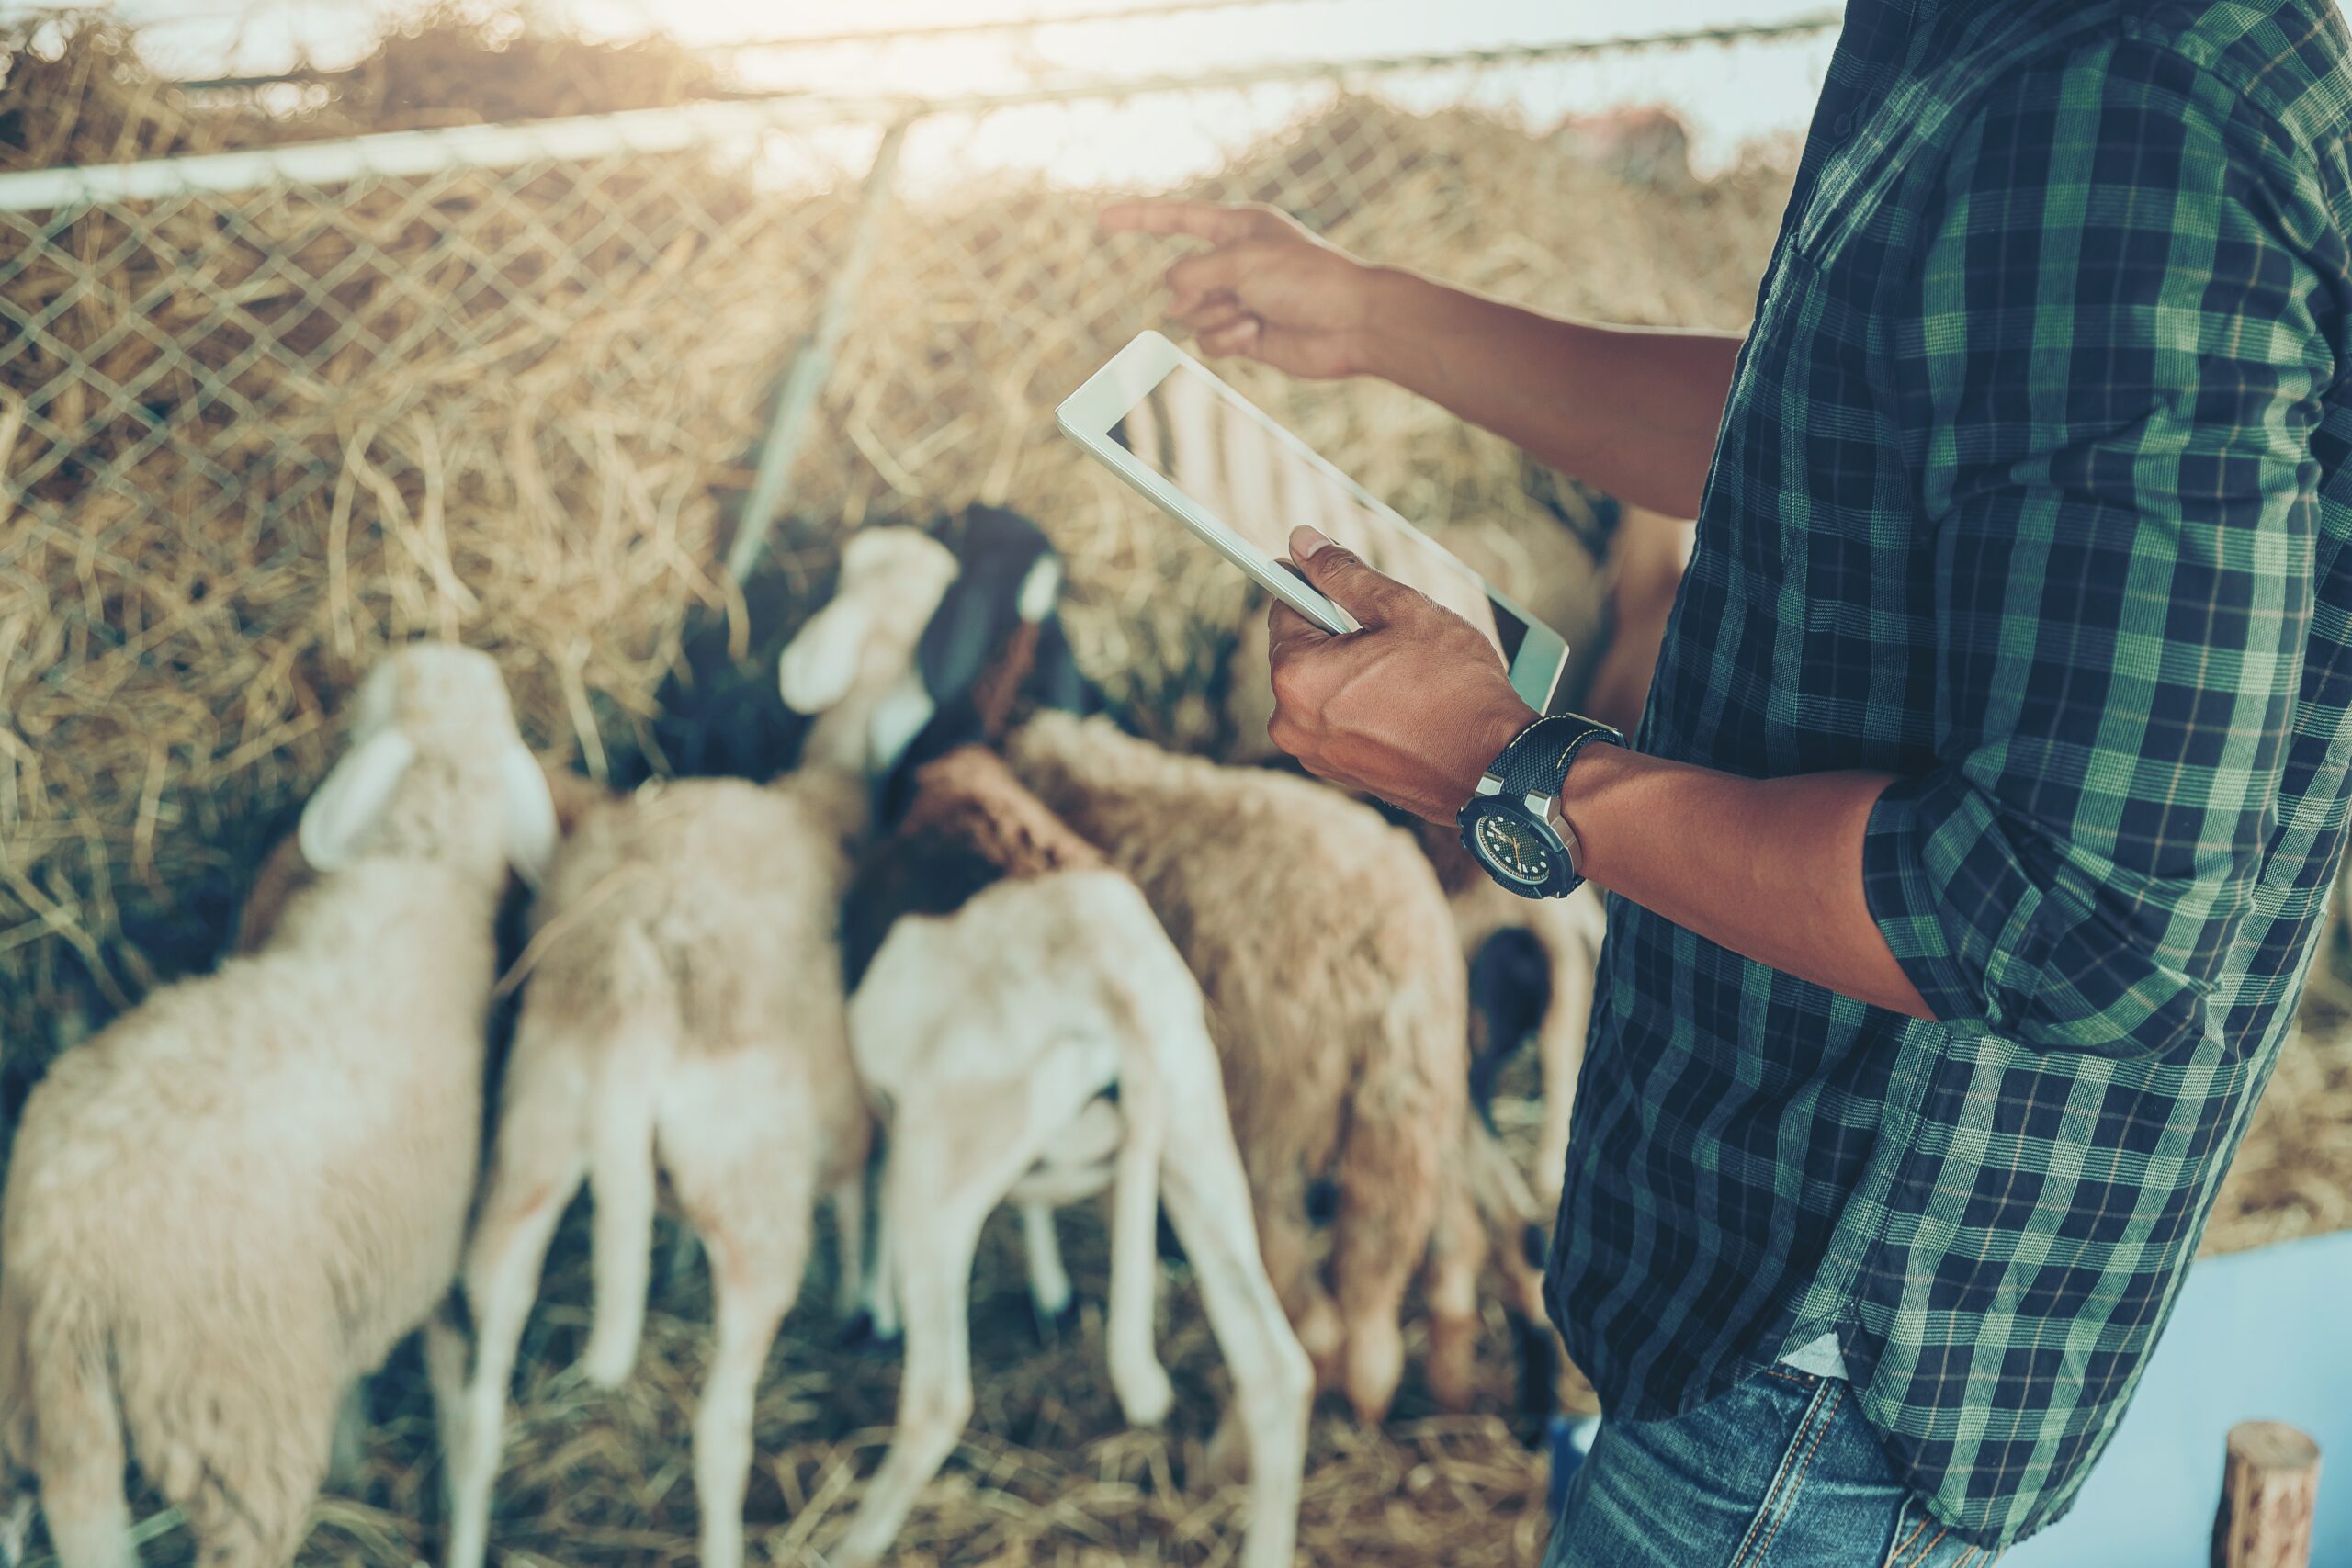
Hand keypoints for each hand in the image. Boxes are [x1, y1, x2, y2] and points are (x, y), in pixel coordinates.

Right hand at [1099, 200, 1385, 379]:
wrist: (1351, 324)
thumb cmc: (1308, 280)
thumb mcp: (1242, 262)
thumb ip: (1193, 272)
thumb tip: (1172, 297)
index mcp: (1237, 228)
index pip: (1176, 219)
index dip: (1138, 219)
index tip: (1102, 220)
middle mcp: (1235, 262)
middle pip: (1179, 280)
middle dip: (1197, 292)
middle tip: (1236, 295)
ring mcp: (1238, 300)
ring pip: (1190, 315)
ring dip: (1216, 317)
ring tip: (1254, 314)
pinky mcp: (1245, 334)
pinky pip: (1208, 341)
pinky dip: (1227, 340)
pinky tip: (1256, 334)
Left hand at [1264, 527, 1535, 823]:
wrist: (1495, 767)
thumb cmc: (1455, 688)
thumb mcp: (1402, 610)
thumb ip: (1344, 573)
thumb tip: (1303, 542)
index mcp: (1296, 676)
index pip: (1285, 608)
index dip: (1314, 586)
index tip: (1334, 577)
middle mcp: (1290, 722)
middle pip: (1302, 652)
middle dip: (1339, 635)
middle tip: (1391, 635)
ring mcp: (1314, 755)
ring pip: (1322, 689)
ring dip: (1352, 672)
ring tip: (1404, 673)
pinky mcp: (1339, 775)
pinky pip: (1338, 722)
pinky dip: (1361, 706)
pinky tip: (1403, 703)